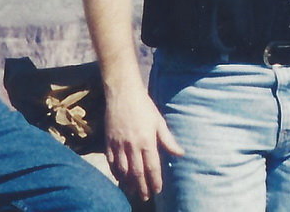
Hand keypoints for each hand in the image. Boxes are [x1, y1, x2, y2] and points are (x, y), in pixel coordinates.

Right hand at [103, 87, 184, 202]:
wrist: (122, 93)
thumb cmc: (144, 106)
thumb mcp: (159, 121)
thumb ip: (168, 140)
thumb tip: (181, 153)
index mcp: (147, 141)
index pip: (152, 167)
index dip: (155, 181)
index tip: (158, 190)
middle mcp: (132, 146)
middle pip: (137, 173)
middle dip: (142, 187)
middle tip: (146, 197)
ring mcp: (119, 145)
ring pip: (123, 170)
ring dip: (128, 183)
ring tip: (132, 191)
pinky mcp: (108, 142)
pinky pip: (111, 162)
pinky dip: (115, 173)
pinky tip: (120, 178)